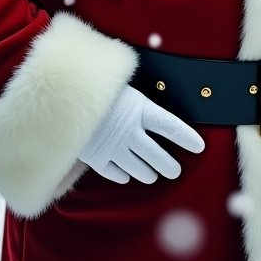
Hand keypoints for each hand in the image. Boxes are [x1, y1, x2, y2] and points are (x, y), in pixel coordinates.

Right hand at [78, 84, 204, 183]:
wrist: (60, 96)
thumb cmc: (95, 85)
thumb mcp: (121, 86)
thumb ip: (136, 101)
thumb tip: (149, 109)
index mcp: (140, 109)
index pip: (170, 126)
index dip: (186, 137)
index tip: (200, 146)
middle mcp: (130, 131)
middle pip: (156, 154)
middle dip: (168, 164)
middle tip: (175, 170)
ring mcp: (113, 147)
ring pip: (138, 168)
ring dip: (147, 172)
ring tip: (152, 175)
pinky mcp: (96, 158)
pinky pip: (114, 172)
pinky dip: (121, 174)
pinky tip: (125, 175)